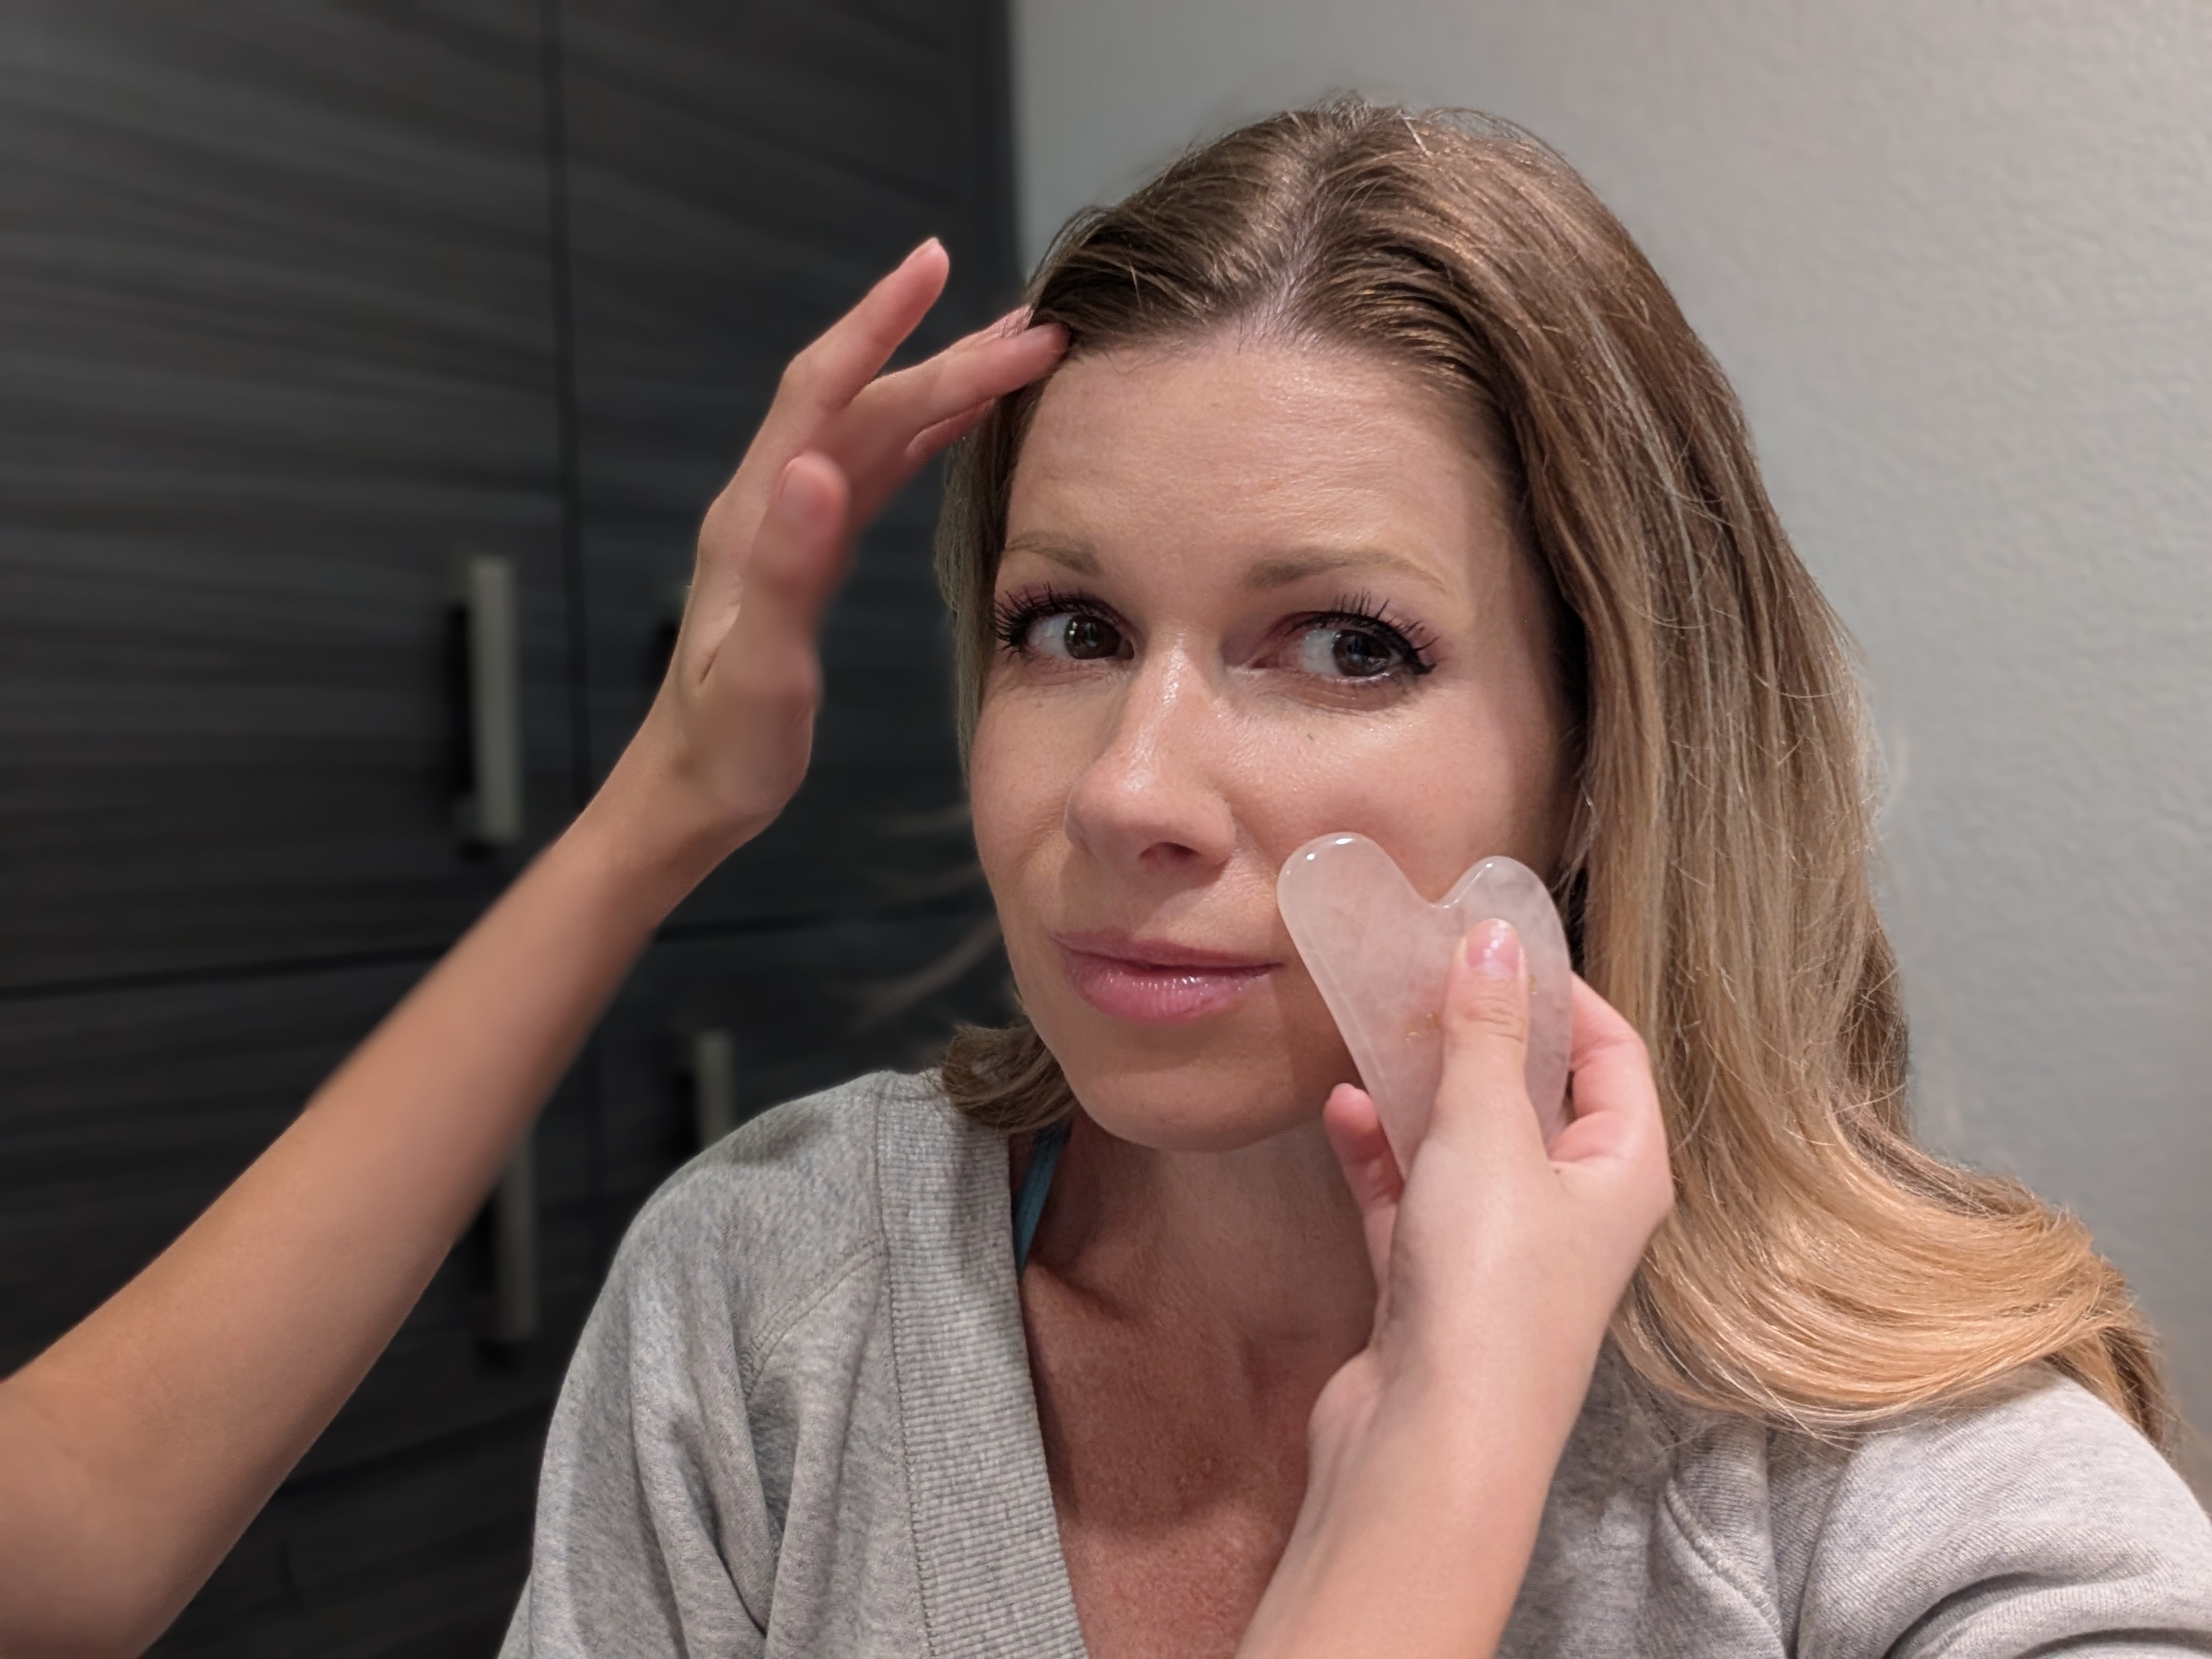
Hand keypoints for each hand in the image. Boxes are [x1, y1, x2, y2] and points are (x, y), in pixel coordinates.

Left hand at [586, 239, 1065, 892]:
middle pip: (863, 402)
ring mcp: (789, 524)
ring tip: (1018, 353)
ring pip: (873, 428)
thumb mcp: (761, 667)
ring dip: (941, 385)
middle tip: (1038, 331)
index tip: (933, 262)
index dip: (877, 323)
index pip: (823, 391)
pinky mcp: (809, 552)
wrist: (687, 793)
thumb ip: (789, 566)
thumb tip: (818, 466)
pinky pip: (875, 470)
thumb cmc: (725, 748)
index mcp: (757, 515)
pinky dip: (924, 434)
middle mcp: (773, 502)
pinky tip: (962, 425)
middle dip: (946, 356)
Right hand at [1242, 921, 1672, 1657]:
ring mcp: (1502, 1253)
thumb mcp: (1488, 1136)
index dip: (1563, 991)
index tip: (1496, 937)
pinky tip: (1340, 1109)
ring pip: (1465, 1143)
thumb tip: (1495, 941)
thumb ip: (1483, 1036)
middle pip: (1534, 1095)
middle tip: (1422, 967)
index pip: (1614, 1054)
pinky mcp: (1434, 1286)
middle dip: (1479, 1032)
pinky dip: (1379, 1152)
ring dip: (1420, 1086)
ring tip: (1372, 1022)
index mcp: (1623, 1171)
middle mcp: (1573, 1210)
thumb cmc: (1488, 1291)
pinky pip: (1409, 1195)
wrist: (1428, 1447)